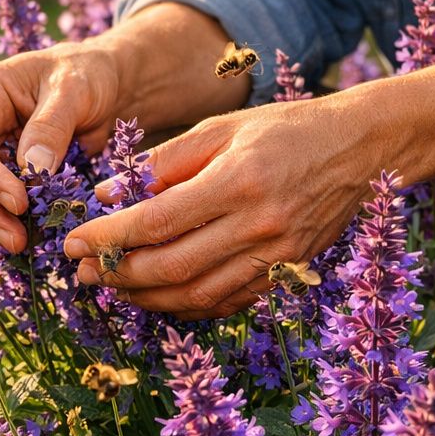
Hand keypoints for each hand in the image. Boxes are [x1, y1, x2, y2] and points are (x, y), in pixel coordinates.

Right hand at [0, 42, 123, 250]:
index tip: (18, 202)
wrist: (106, 85)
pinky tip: (24, 240)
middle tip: (15, 237)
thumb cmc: (87, 74)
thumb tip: (31, 172)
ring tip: (20, 244)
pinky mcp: (3, 174)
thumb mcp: (74, 89)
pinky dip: (3, 223)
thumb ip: (51, 126)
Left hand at [64, 92, 383, 318]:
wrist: (361, 147)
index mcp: (236, 181)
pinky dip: (187, 306)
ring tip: (113, 288)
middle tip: (82, 273)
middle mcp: (258, 225)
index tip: (73, 243)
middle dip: (118, 275)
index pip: (156, 221)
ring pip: (197, 294)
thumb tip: (106, 194)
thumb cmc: (284, 129)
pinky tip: (158, 297)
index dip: (108, 238)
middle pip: (171, 266)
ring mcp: (276, 255)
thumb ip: (161, 163)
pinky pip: (227, 302)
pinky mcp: (287, 272)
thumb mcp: (220, 129)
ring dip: (146, 298)